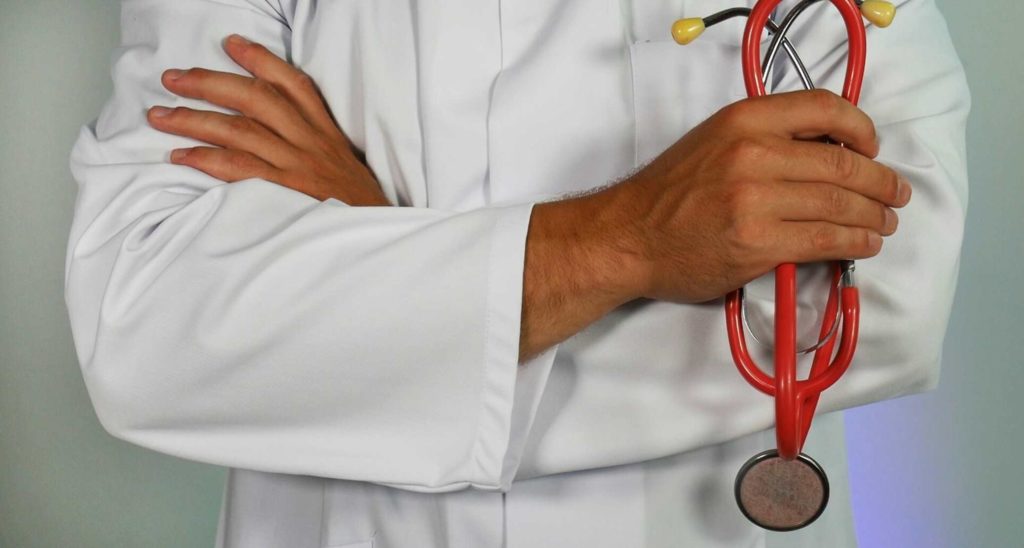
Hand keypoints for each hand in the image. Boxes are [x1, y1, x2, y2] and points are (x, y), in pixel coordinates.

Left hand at [146, 34, 388, 205]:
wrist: (375, 236)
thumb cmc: (356, 206)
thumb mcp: (344, 164)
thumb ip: (314, 144)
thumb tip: (274, 130)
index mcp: (325, 131)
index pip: (293, 84)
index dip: (260, 59)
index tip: (231, 44)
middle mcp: (310, 142)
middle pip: (255, 98)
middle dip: (209, 83)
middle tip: (173, 78)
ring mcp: (297, 166)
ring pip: (238, 129)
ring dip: (193, 119)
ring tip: (160, 115)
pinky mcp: (285, 193)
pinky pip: (238, 169)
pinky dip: (206, 159)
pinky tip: (181, 155)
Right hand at [589, 89, 911, 303]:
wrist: (628, 236)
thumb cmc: (668, 194)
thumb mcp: (713, 141)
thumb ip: (764, 138)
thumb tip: (826, 151)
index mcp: (743, 120)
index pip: (824, 108)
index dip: (861, 128)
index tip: (872, 147)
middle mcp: (753, 153)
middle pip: (842, 162)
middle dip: (881, 181)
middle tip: (894, 194)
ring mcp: (756, 200)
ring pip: (840, 203)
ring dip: (874, 215)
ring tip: (885, 222)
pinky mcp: (758, 243)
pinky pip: (826, 239)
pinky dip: (855, 242)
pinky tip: (864, 243)